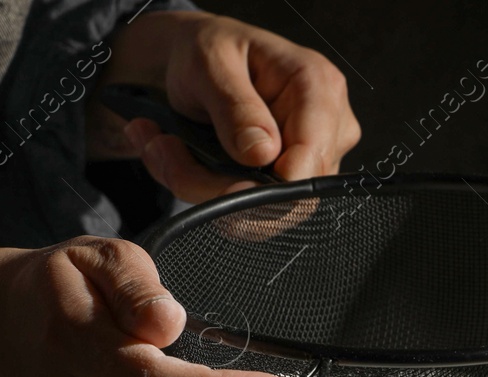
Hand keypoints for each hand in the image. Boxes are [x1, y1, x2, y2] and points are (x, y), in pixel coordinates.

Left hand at [88, 10, 360, 201]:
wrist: (199, 61)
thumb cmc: (210, 51)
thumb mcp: (210, 63)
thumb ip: (235, 107)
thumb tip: (263, 154)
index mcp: (318, 87)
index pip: (313, 155)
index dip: (271, 183)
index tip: (217, 182)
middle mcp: (326, 128)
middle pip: (289, 194)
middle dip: (216, 186)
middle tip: (161, 150)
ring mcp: (311, 160)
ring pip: (265, 212)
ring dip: (201, 190)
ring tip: (161, 147)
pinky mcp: (287, 183)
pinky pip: (250, 214)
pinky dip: (204, 195)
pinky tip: (178, 161)